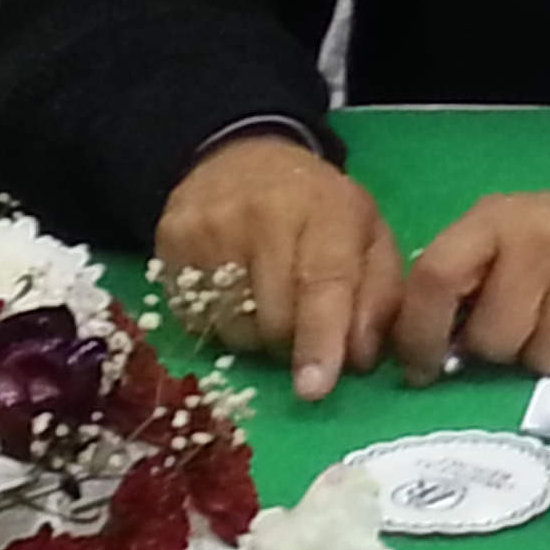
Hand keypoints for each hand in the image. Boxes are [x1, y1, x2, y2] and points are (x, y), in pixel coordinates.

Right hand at [153, 134, 405, 400]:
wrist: (238, 160)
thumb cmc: (318, 208)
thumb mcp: (369, 236)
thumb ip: (380, 296)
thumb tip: (361, 359)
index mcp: (325, 210)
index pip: (322, 282)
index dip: (319, 339)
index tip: (315, 389)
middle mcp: (261, 215)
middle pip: (274, 318)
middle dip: (293, 344)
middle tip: (301, 325)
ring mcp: (208, 229)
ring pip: (232, 327)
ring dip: (255, 337)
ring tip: (266, 303)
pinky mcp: (169, 244)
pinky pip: (195, 319)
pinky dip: (219, 324)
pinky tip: (232, 294)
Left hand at [392, 187, 549, 386]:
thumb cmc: (546, 236)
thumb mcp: (494, 237)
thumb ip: (457, 283)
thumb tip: (430, 353)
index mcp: (494, 222)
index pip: (437, 279)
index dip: (420, 333)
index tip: (422, 369)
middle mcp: (540, 245)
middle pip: (494, 338)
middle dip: (501, 344)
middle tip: (519, 322)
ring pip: (546, 358)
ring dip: (549, 351)